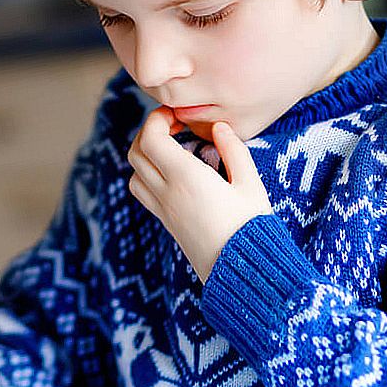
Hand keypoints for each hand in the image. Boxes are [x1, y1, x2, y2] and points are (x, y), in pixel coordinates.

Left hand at [127, 108, 272, 281]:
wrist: (242, 272)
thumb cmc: (251, 227)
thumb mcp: (251, 184)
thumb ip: (234, 151)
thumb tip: (219, 126)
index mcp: (186, 178)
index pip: (151, 139)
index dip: (157, 119)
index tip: (177, 114)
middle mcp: (167, 193)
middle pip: (136, 153)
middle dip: (149, 132)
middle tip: (174, 126)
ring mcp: (164, 210)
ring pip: (135, 174)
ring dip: (145, 155)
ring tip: (172, 148)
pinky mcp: (167, 223)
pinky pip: (143, 192)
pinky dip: (147, 175)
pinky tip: (173, 173)